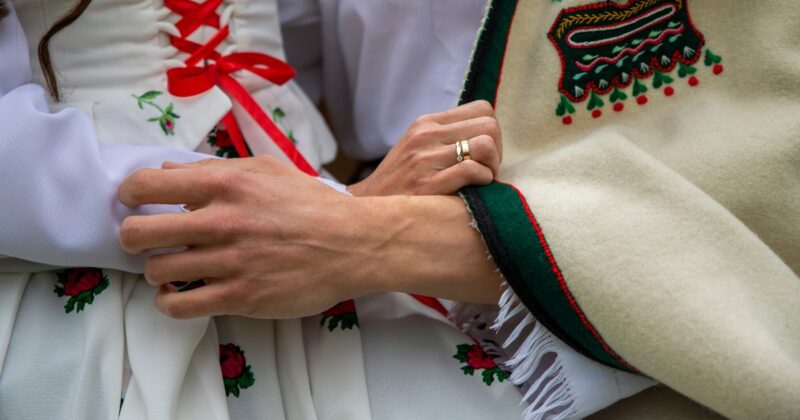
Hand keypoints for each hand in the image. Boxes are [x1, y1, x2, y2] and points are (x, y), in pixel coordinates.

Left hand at [118, 156, 371, 318]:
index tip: (134, 202)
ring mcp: (231, 263)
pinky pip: (180, 306)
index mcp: (225, 185)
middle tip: (142, 238)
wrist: (353, 243)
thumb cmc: (311, 204)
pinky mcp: (241, 297)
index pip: (147, 185)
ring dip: (156, 268)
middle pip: (139, 233)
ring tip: (171, 266)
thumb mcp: (266, 170)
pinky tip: (176, 293)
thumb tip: (167, 170)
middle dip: (132, 236)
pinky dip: (168, 302)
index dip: (129, 194)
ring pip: (157, 271)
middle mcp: (222, 222)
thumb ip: (214, 169)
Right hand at [348, 100, 501, 195]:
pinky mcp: (428, 184)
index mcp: (425, 124)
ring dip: (492, 166)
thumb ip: (444, 137)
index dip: (492, 132)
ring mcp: (425, 159)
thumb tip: (484, 135)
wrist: (366, 208)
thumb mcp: (415, 148)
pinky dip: (483, 181)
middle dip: (497, 150)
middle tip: (486, 169)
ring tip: (481, 180)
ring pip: (485, 145)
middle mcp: (425, 136)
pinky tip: (473, 190)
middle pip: (489, 125)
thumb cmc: (398, 182)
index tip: (483, 153)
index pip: (482, 109)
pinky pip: (472, 170)